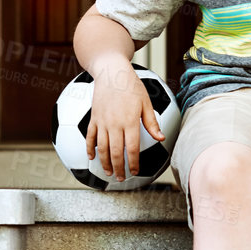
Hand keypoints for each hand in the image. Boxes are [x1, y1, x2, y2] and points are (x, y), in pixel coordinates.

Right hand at [84, 62, 164, 180]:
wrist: (111, 71)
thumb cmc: (131, 85)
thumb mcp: (146, 103)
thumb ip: (151, 122)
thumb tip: (161, 138)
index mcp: (130, 121)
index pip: (131, 149)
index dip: (133, 163)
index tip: (135, 172)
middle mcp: (115, 124)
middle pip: (115, 152)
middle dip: (119, 168)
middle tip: (121, 178)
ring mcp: (102, 122)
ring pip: (101, 148)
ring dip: (105, 162)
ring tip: (108, 172)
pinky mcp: (94, 118)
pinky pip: (90, 137)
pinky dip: (89, 148)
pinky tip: (91, 157)